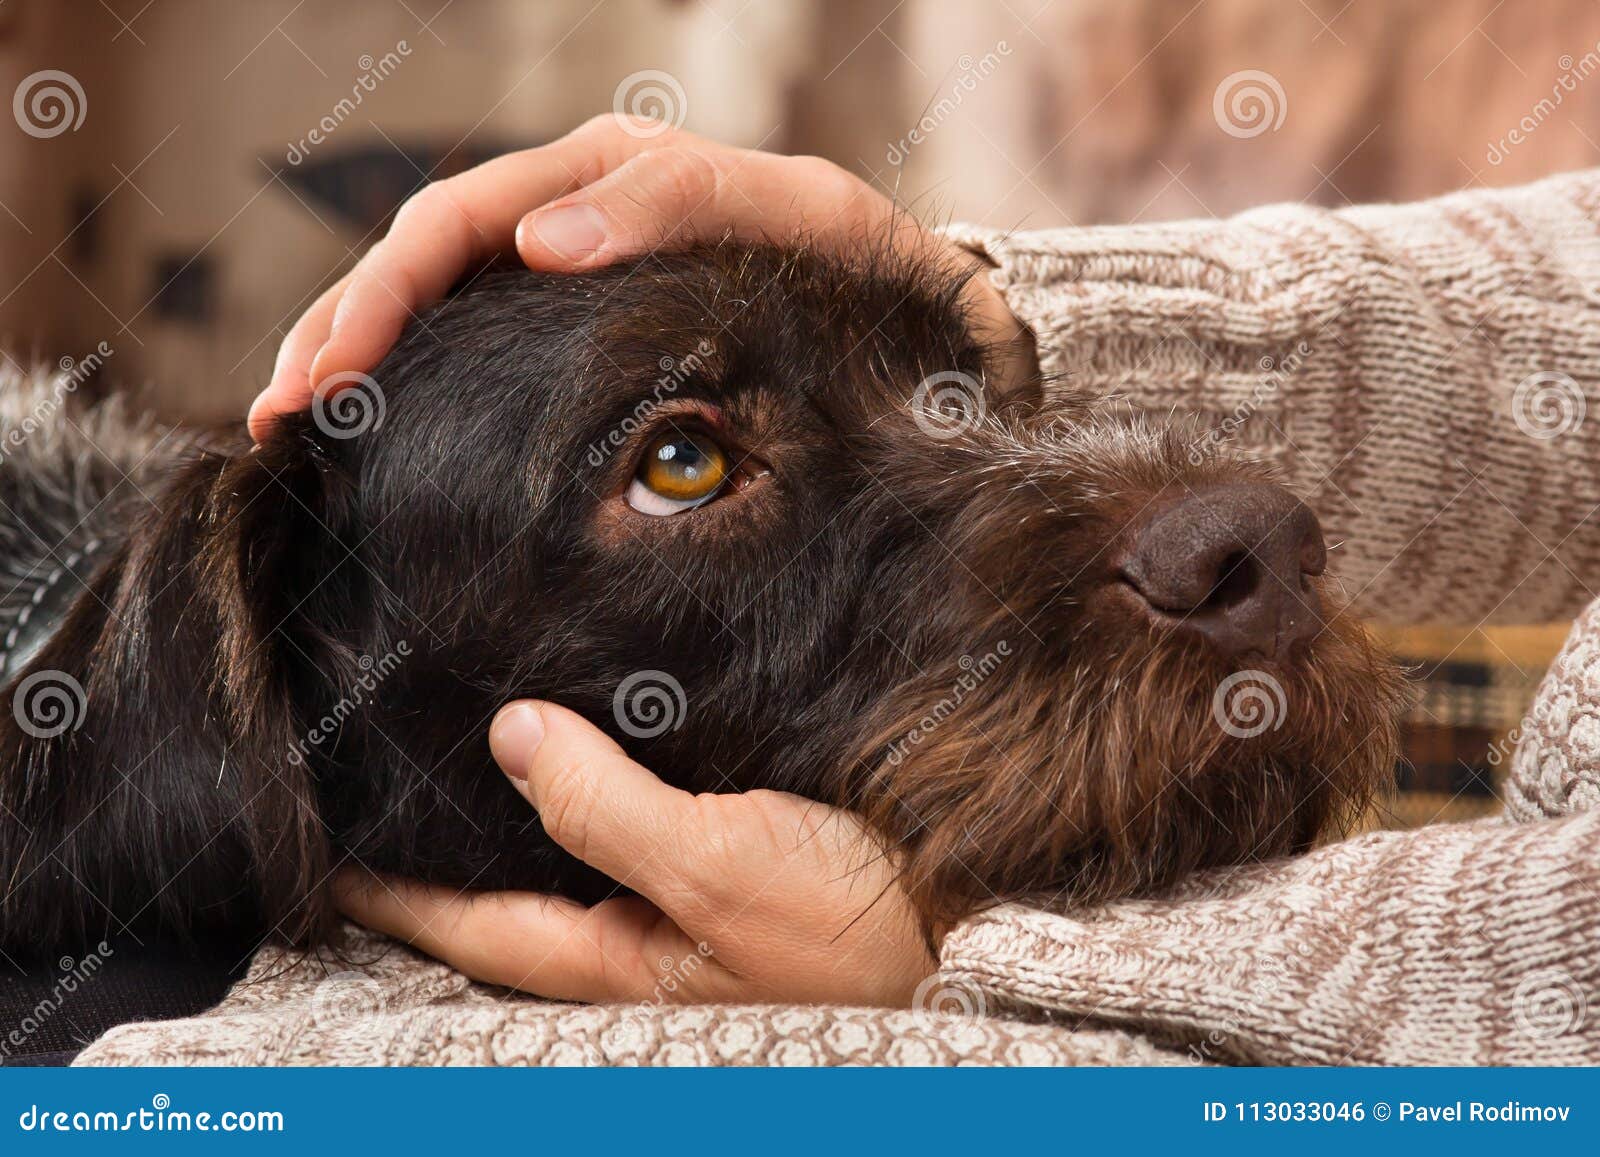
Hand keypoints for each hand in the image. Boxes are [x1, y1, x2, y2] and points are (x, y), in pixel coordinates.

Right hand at [250, 116, 1033, 439]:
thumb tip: (543, 241)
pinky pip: (475, 342)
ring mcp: (569, 272)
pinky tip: (369, 425)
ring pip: (431, 301)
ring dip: (351, 355)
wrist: (910, 308)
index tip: (335, 373)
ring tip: (288, 426)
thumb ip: (679, 203)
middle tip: (281, 417)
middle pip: (419, 259)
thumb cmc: (858, 263)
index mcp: (605, 176)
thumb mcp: (797, 212)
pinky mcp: (578, 331)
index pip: (459, 220)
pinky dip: (412, 378)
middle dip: (340, 329)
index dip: (385, 293)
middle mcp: (570, 214)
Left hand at [334, 701, 935, 1006]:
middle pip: (518, 886)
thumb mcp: (723, 868)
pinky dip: (608, 780)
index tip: (324, 843)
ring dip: (528, 802)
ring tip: (473, 740)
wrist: (984, 927)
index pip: (474, 923)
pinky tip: (602, 733)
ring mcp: (692, 903)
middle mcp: (645, 935)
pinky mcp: (742, 860)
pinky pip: (648, 818)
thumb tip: (511, 737)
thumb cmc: (860, 925)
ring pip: (581, 847)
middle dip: (453, 839)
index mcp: (622, 958)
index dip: (394, 886)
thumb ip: (608, 809)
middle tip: (386, 772)